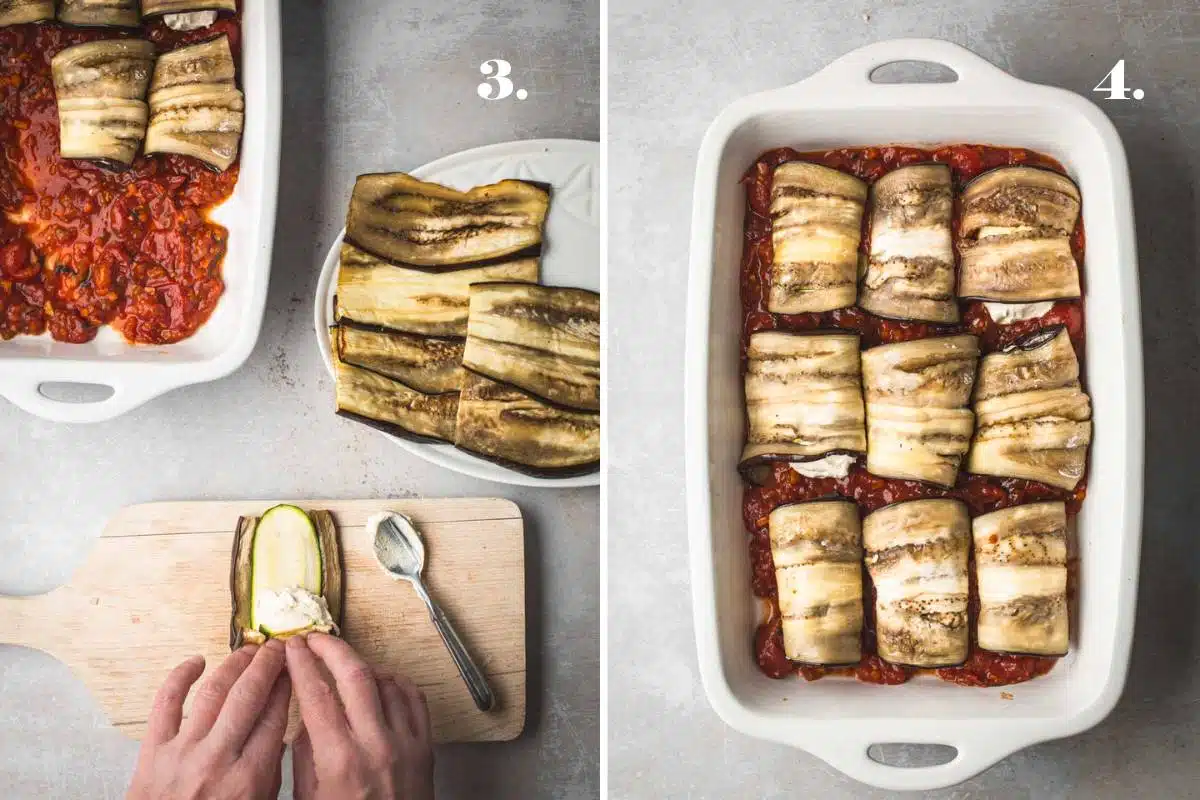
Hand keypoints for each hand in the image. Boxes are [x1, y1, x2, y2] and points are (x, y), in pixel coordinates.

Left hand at [128, 641, 291, 799]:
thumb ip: (269, 770)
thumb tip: (278, 731)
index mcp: (248, 779)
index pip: (275, 716)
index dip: (287, 685)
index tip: (292, 668)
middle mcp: (217, 760)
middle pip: (249, 695)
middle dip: (267, 664)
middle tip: (276, 647)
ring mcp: (182, 752)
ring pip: (213, 692)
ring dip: (234, 664)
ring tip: (248, 650)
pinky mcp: (152, 751)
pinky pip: (166, 703)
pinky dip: (180, 677)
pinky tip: (197, 661)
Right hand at [286, 633, 433, 799]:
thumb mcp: (309, 799)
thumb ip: (304, 755)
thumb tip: (305, 715)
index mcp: (340, 761)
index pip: (317, 694)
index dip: (302, 664)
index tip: (292, 648)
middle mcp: (376, 746)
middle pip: (355, 675)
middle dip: (332, 648)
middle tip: (316, 638)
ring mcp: (406, 745)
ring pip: (386, 681)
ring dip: (363, 666)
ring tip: (343, 662)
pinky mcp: (426, 748)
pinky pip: (413, 698)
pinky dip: (395, 682)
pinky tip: (381, 681)